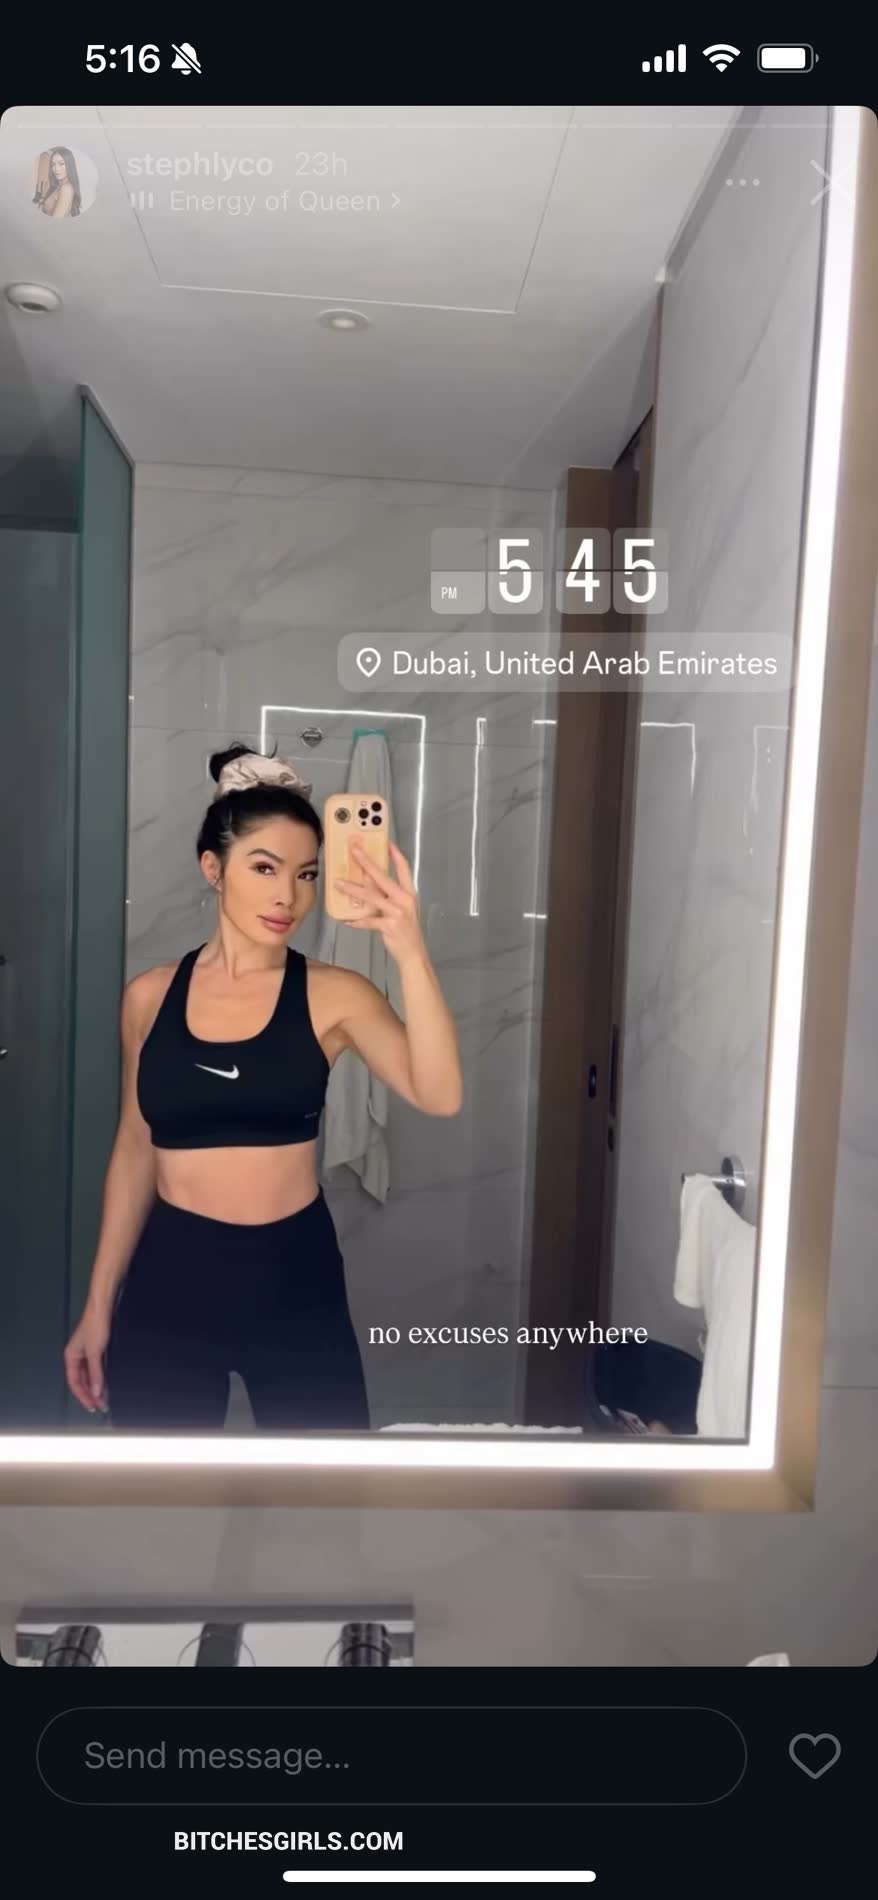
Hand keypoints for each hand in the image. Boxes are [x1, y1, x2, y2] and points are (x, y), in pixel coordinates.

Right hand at [64, 1306, 110, 1413]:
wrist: (102, 1310)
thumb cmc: (94, 1325)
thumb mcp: (94, 1352)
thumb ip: (95, 1373)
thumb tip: (95, 1391)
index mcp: (70, 1357)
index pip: (74, 1383)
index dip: (82, 1396)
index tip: (91, 1406)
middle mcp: (76, 1357)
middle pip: (81, 1382)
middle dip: (90, 1395)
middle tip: (100, 1406)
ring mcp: (85, 1355)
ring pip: (88, 1378)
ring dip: (95, 1389)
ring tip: (103, 1400)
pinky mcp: (94, 1352)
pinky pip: (94, 1371)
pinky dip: (99, 1379)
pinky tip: (104, 1386)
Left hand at [335, 842, 426, 967]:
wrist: (413, 954)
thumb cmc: (406, 931)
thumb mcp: (402, 910)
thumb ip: (388, 897)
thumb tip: (367, 885)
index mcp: (408, 894)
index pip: (404, 868)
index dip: (395, 854)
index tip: (386, 841)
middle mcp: (404, 900)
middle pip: (383, 876)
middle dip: (366, 862)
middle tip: (354, 851)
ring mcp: (397, 912)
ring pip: (371, 896)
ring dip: (352, 889)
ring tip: (338, 884)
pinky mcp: (389, 925)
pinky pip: (368, 920)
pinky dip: (356, 920)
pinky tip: (346, 920)